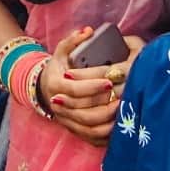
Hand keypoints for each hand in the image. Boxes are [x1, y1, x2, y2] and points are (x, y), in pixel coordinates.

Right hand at [40, 30, 145, 146]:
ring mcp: (66, 121)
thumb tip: (89, 31)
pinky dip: (106, 135)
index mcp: (55, 85)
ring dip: (108, 122)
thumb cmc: (59, 68)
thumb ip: (73, 40)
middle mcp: (58, 106)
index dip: (92, 86)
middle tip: (125, 96)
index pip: (75, 90)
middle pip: (84, 112)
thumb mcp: (61, 51)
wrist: (44, 89)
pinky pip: (92, 138)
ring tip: (124, 110)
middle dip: (105, 105)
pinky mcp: (75, 131)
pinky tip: (120, 126)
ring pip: (89, 128)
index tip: (109, 81)